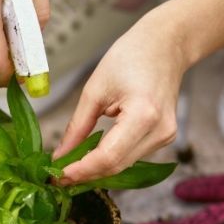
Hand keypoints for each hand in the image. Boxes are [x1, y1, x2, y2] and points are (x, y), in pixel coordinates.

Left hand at [53, 11, 184, 184]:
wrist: (166, 46)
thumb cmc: (132, 56)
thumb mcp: (94, 89)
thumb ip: (77, 127)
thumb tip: (60, 154)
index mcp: (144, 115)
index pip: (108, 156)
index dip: (82, 170)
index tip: (58, 176)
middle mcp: (160, 131)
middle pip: (116, 166)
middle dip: (86, 174)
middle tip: (58, 177)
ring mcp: (165, 136)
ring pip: (123, 165)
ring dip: (96, 170)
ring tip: (70, 168)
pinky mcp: (164, 137)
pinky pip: (131, 156)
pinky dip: (109, 160)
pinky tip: (91, 158)